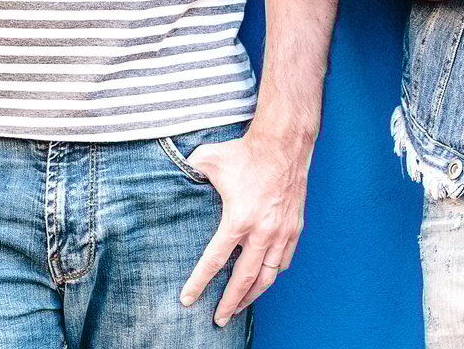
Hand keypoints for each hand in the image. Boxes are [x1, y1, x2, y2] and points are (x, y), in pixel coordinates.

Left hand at [179, 127, 311, 327]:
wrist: (284, 143)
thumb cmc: (245, 151)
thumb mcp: (208, 159)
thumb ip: (188, 171)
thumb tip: (169, 174)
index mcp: (238, 219)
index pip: (215, 261)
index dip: (199, 283)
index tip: (187, 300)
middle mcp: (262, 231)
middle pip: (244, 279)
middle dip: (230, 303)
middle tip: (218, 319)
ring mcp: (281, 232)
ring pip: (268, 276)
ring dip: (253, 295)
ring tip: (240, 307)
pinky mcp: (294, 228)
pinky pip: (284, 261)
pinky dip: (273, 274)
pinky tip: (264, 279)